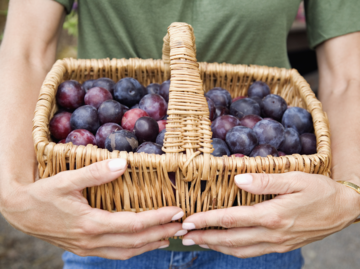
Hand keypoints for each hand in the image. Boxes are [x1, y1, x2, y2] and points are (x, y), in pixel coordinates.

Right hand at [0, 159, 185, 259]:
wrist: (21, 212)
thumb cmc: (43, 194)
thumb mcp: (67, 180)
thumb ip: (95, 173)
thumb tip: (123, 164)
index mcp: (91, 224)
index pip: (133, 224)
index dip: (157, 218)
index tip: (176, 211)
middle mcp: (92, 241)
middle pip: (135, 242)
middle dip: (161, 233)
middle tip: (181, 225)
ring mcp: (88, 248)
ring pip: (127, 252)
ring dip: (150, 244)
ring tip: (169, 235)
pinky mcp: (85, 248)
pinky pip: (116, 253)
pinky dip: (134, 249)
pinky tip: (143, 243)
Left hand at [181, 172, 359, 257]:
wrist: (344, 210)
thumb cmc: (320, 191)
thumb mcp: (295, 179)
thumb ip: (265, 181)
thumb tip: (238, 179)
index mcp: (273, 216)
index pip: (231, 219)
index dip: (207, 220)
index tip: (188, 221)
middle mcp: (272, 234)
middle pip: (230, 239)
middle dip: (204, 238)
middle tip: (183, 236)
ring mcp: (277, 244)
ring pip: (239, 250)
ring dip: (216, 246)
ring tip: (197, 243)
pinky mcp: (281, 246)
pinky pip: (252, 252)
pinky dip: (233, 250)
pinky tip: (224, 246)